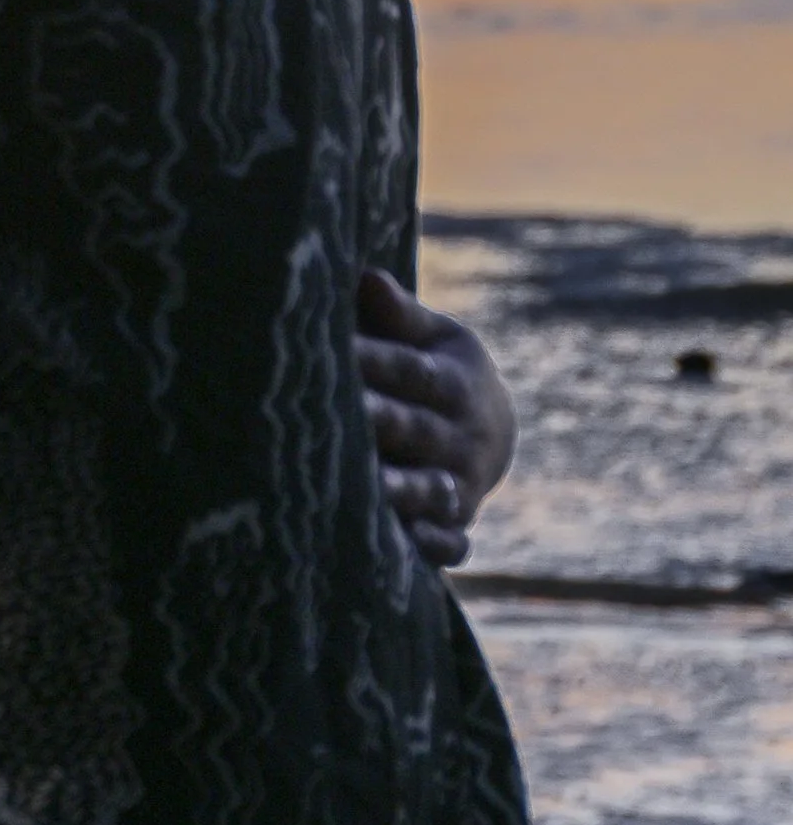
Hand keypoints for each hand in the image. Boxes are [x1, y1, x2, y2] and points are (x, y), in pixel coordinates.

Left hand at [354, 268, 516, 572]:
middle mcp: (463, 437)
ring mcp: (462, 485)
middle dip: (377, 422)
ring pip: (432, 490)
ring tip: (365, 488)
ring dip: (401, 490)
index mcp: (455, 383)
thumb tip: (365, 277)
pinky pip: (451, 543)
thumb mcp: (435, 338)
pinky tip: (403, 546)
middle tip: (336, 414)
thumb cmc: (442, 372)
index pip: (411, 371)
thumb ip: (399, 316)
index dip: (373, 359)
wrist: (491, 431)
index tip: (332, 349)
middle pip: (415, 429)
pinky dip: (432, 547)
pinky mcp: (457, 527)